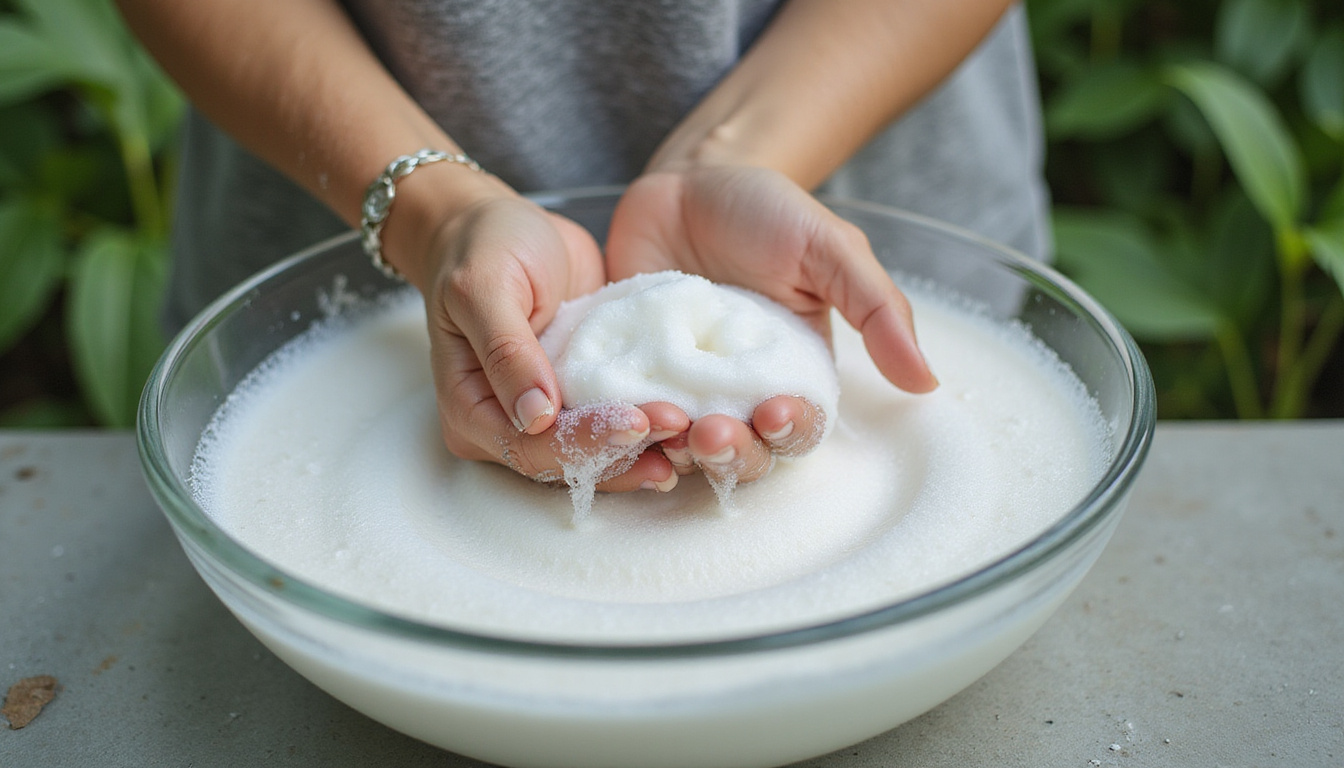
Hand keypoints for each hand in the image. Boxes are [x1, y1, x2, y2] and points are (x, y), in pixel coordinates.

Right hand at [418, 195, 684, 491]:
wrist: (504, 225)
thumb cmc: (483, 245)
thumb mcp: (484, 285)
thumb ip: (505, 350)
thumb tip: (535, 417)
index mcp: (469, 409)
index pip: (530, 447)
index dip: (585, 443)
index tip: (635, 423)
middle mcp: (506, 424)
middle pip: (568, 460)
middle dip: (624, 451)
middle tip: (680, 427)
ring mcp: (546, 413)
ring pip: (597, 451)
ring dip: (645, 447)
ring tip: (693, 435)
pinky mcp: (581, 393)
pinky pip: (614, 417)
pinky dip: (648, 421)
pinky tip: (689, 418)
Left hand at [605, 165, 937, 482]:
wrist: (686, 180)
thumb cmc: (765, 210)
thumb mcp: (830, 248)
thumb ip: (876, 310)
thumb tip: (927, 382)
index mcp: (793, 373)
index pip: (799, 429)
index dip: (790, 434)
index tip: (777, 411)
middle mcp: (738, 392)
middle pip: (741, 454)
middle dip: (732, 453)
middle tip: (713, 431)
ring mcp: (680, 387)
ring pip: (682, 446)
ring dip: (678, 449)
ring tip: (668, 426)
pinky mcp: (631, 375)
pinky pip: (628, 414)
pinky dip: (625, 423)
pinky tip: (621, 413)